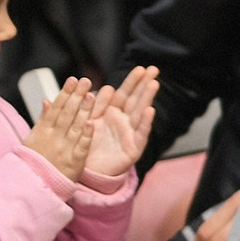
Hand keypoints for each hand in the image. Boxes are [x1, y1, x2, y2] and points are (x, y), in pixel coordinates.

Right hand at [23, 77, 94, 184]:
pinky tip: (91, 123)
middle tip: (86, 82)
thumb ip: (43, 119)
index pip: (56, 108)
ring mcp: (64, 150)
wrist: (33, 187)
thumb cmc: (33, 161)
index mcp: (42, 131)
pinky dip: (86, 136)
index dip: (65, 93)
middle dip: (77, 96)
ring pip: (75, 127)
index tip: (73, 80)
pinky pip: (80, 148)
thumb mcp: (32, 138)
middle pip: (67, 114)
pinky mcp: (73, 164)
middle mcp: (53, 138)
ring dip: (84, 110)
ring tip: (92, 95)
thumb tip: (47, 100)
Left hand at [84, 66, 158, 180]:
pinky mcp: (133, 149)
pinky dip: (144, 122)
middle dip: (144, 85)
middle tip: (153, 70)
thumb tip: (94, 85)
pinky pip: (140, 134)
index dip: (132, 81)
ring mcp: (130, 134)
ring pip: (140, 113)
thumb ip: (90, 105)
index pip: (124, 93)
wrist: (88, 172)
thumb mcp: (86, 121)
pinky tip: (149, 110)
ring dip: (147, 99)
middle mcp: (124, 122)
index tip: (140, 68)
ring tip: (153, 84)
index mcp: (112, 113)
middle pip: (136, 100)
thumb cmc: (88, 145)